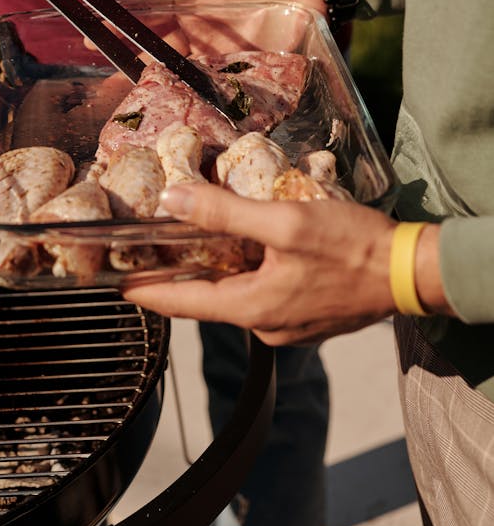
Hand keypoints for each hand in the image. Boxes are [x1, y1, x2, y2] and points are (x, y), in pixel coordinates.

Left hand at [124, 183, 399, 343]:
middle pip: (207, 296)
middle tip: (151, 248)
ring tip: (195, 235)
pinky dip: (247, 268)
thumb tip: (173, 201)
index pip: (181, 303)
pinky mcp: (306, 313)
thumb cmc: (352, 247)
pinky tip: (248, 241)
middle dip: (179, 272)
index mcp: (252, 307)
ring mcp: (287, 323)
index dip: (145, 292)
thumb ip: (226, 213)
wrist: (409, 272)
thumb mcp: (284, 222)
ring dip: (216, 265)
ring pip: (237, 291)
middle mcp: (264, 323)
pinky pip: (263, 290)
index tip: (115, 286)